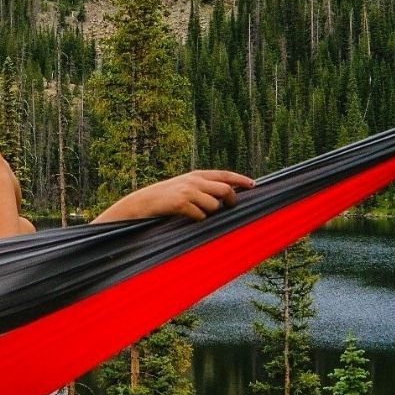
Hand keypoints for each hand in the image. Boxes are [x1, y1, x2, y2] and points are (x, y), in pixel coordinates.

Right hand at [94, 170, 254, 222]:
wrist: (140, 204)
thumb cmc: (164, 199)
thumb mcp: (183, 187)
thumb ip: (202, 188)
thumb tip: (224, 196)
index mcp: (196, 175)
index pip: (224, 175)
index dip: (240, 179)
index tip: (254, 185)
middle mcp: (194, 180)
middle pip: (225, 190)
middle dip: (231, 201)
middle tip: (230, 208)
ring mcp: (187, 191)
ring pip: (214, 206)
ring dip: (210, 214)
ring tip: (196, 214)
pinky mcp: (180, 203)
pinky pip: (200, 215)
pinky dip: (198, 219)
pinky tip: (188, 218)